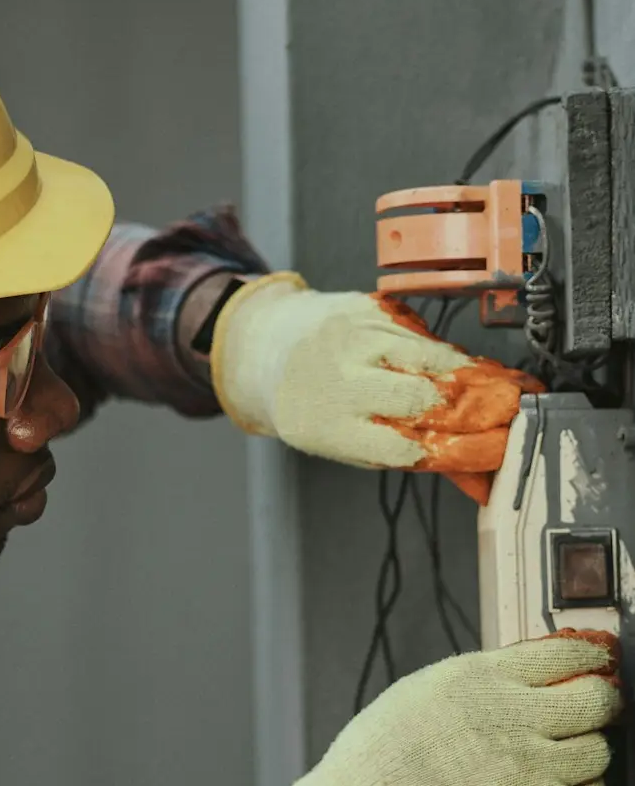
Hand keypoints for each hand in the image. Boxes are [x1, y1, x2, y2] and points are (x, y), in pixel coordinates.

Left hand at [209, 273, 544, 502]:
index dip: (460, 450)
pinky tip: (470, 366)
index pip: (406, 445)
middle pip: (425, 398)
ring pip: (433, 359)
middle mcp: (340, 381)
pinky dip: (452, 353)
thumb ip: (409, 455)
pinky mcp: (369, 310)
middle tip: (514, 414)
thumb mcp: (348, 444)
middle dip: (477, 409)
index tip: (497, 449)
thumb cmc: (314, 407)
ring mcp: (355, 340)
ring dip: (476, 377)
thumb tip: (477, 475)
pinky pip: (425, 334)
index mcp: (331, 428)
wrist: (270, 348)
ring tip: (505, 390)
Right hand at [264, 631, 620, 785]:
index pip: (568, 654)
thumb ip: (480, 684)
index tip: (591, 669)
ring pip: (598, 752)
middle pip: (597, 701)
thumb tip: (533, 679)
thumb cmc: (379, 754)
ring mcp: (527, 766)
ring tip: (555, 764)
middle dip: (596, 706)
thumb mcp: (422, 691)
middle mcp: (510, 715)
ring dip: (583, 756)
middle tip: (583, 717)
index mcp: (480, 677)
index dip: (588, 661)